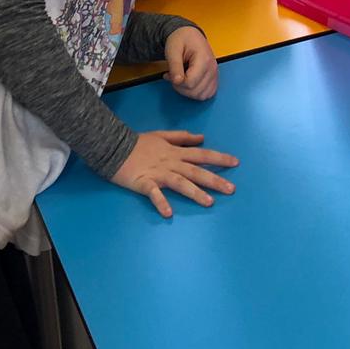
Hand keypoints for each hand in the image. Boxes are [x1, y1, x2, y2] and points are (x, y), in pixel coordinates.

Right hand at [111, 130, 236, 217]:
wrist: (114, 146)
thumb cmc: (139, 143)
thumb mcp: (162, 135)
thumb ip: (182, 137)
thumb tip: (202, 138)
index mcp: (176, 152)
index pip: (202, 155)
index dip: (219, 158)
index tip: (235, 163)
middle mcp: (171, 163)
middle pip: (196, 171)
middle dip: (215, 180)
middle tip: (231, 189)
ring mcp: (158, 173)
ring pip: (180, 183)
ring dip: (195, 192)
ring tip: (209, 202)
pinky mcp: (144, 182)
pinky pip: (154, 193)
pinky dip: (161, 202)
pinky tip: (169, 213)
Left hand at [164, 26, 218, 99]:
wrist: (189, 34)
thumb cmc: (181, 39)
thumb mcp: (173, 49)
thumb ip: (175, 65)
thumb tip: (177, 81)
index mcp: (204, 60)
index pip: (190, 83)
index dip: (177, 83)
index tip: (169, 75)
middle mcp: (212, 68)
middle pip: (196, 91)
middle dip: (180, 88)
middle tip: (173, 76)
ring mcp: (215, 74)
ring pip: (202, 95)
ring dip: (188, 92)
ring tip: (181, 79)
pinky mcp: (214, 78)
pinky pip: (208, 93)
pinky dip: (197, 93)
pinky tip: (190, 83)